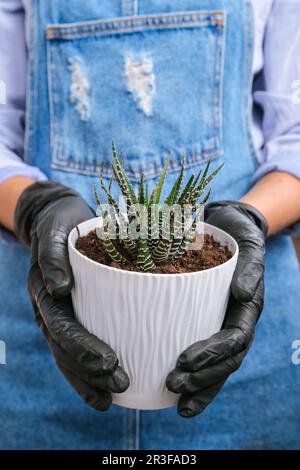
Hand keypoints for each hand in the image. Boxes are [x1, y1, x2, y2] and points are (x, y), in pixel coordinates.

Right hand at [14, 181, 128, 410]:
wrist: (57, 220)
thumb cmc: (62, 224)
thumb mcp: (56, 231)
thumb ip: (54, 256)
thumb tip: (60, 288)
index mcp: (44, 291)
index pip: (62, 327)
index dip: (82, 349)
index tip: (109, 362)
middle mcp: (49, 309)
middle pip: (65, 349)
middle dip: (90, 371)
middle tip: (120, 383)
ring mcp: (59, 315)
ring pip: (68, 356)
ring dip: (89, 379)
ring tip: (114, 395)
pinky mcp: (73, 315)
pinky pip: (77, 347)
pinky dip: (88, 371)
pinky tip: (106, 389)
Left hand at [166, 201, 267, 417]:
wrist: (229, 229)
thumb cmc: (237, 237)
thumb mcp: (248, 246)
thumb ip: (251, 267)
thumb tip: (243, 293)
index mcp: (247, 308)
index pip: (234, 340)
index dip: (212, 354)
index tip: (184, 361)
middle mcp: (236, 322)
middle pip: (226, 361)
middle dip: (202, 378)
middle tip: (172, 384)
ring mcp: (222, 324)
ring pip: (216, 366)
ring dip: (198, 385)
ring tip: (173, 398)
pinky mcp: (207, 322)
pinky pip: (203, 353)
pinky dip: (193, 374)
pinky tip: (173, 392)